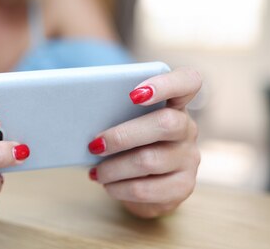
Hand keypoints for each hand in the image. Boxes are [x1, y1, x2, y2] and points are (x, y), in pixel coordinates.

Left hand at [87, 67, 201, 217]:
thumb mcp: (123, 121)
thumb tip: (80, 110)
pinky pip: (147, 189)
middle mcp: (187, 128)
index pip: (187, 81)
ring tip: (96, 171)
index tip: (134, 94)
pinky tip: (108, 185)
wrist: (145, 183)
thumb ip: (113, 110)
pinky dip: (120, 187)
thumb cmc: (128, 142)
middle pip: (165, 123)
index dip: (165, 84)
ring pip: (150, 160)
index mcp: (175, 102)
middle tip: (95, 144)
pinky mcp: (183, 186)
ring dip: (114, 167)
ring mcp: (189, 158)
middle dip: (123, 135)